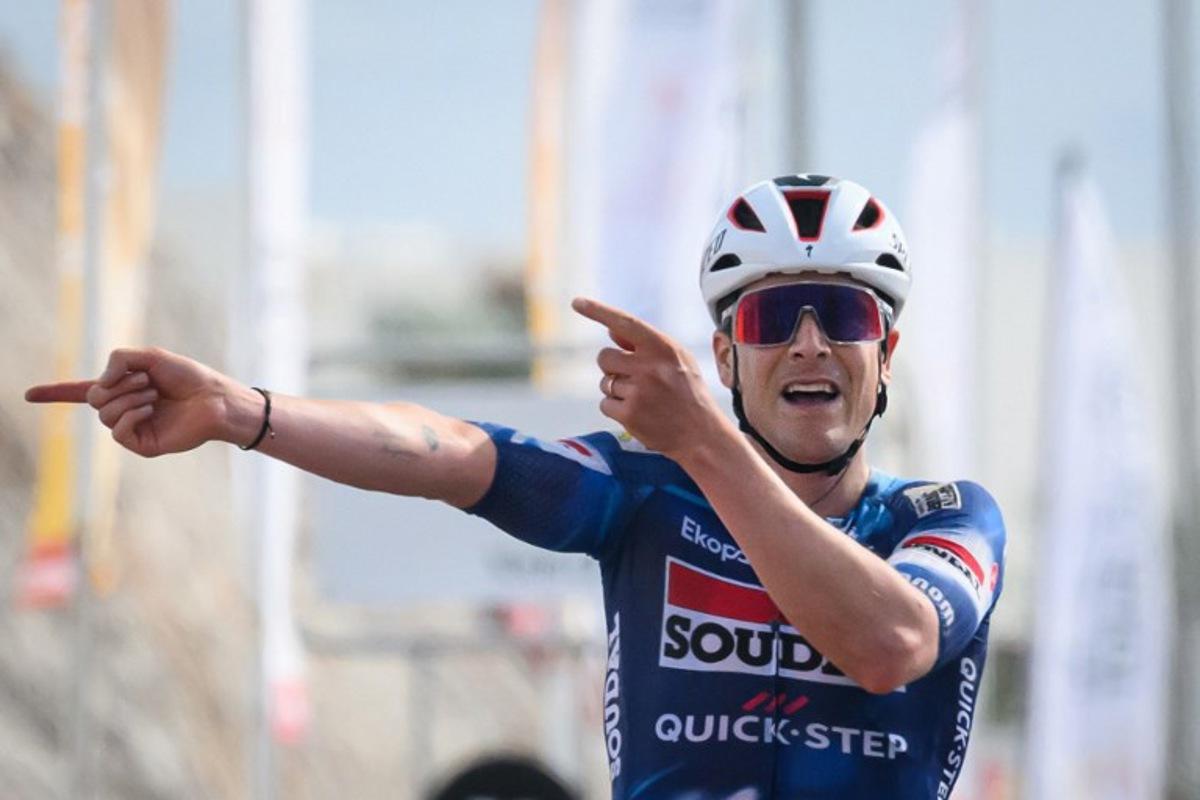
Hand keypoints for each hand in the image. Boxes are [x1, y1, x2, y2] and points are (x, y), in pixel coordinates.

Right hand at [24, 347, 238, 457]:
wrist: (215, 398)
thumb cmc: (188, 376)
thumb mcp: (149, 357)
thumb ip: (119, 360)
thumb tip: (99, 384)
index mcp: (123, 389)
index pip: (80, 391)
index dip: (55, 392)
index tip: (28, 394)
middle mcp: (124, 409)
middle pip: (93, 398)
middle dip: (118, 384)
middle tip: (147, 381)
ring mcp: (132, 428)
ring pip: (105, 413)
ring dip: (130, 397)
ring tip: (155, 395)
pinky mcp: (142, 445)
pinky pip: (117, 431)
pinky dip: (131, 414)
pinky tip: (152, 409)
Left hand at [571, 297, 732, 458]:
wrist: (701, 434)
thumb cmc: (689, 393)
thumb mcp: (678, 361)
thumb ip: (645, 345)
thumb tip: (611, 331)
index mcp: (663, 348)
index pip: (625, 323)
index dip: (598, 311)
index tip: (577, 302)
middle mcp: (649, 366)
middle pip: (604, 357)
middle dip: (612, 367)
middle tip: (633, 379)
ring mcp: (638, 391)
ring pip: (604, 383)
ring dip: (617, 390)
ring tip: (643, 400)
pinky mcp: (629, 414)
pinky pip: (605, 404)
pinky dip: (616, 409)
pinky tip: (637, 413)